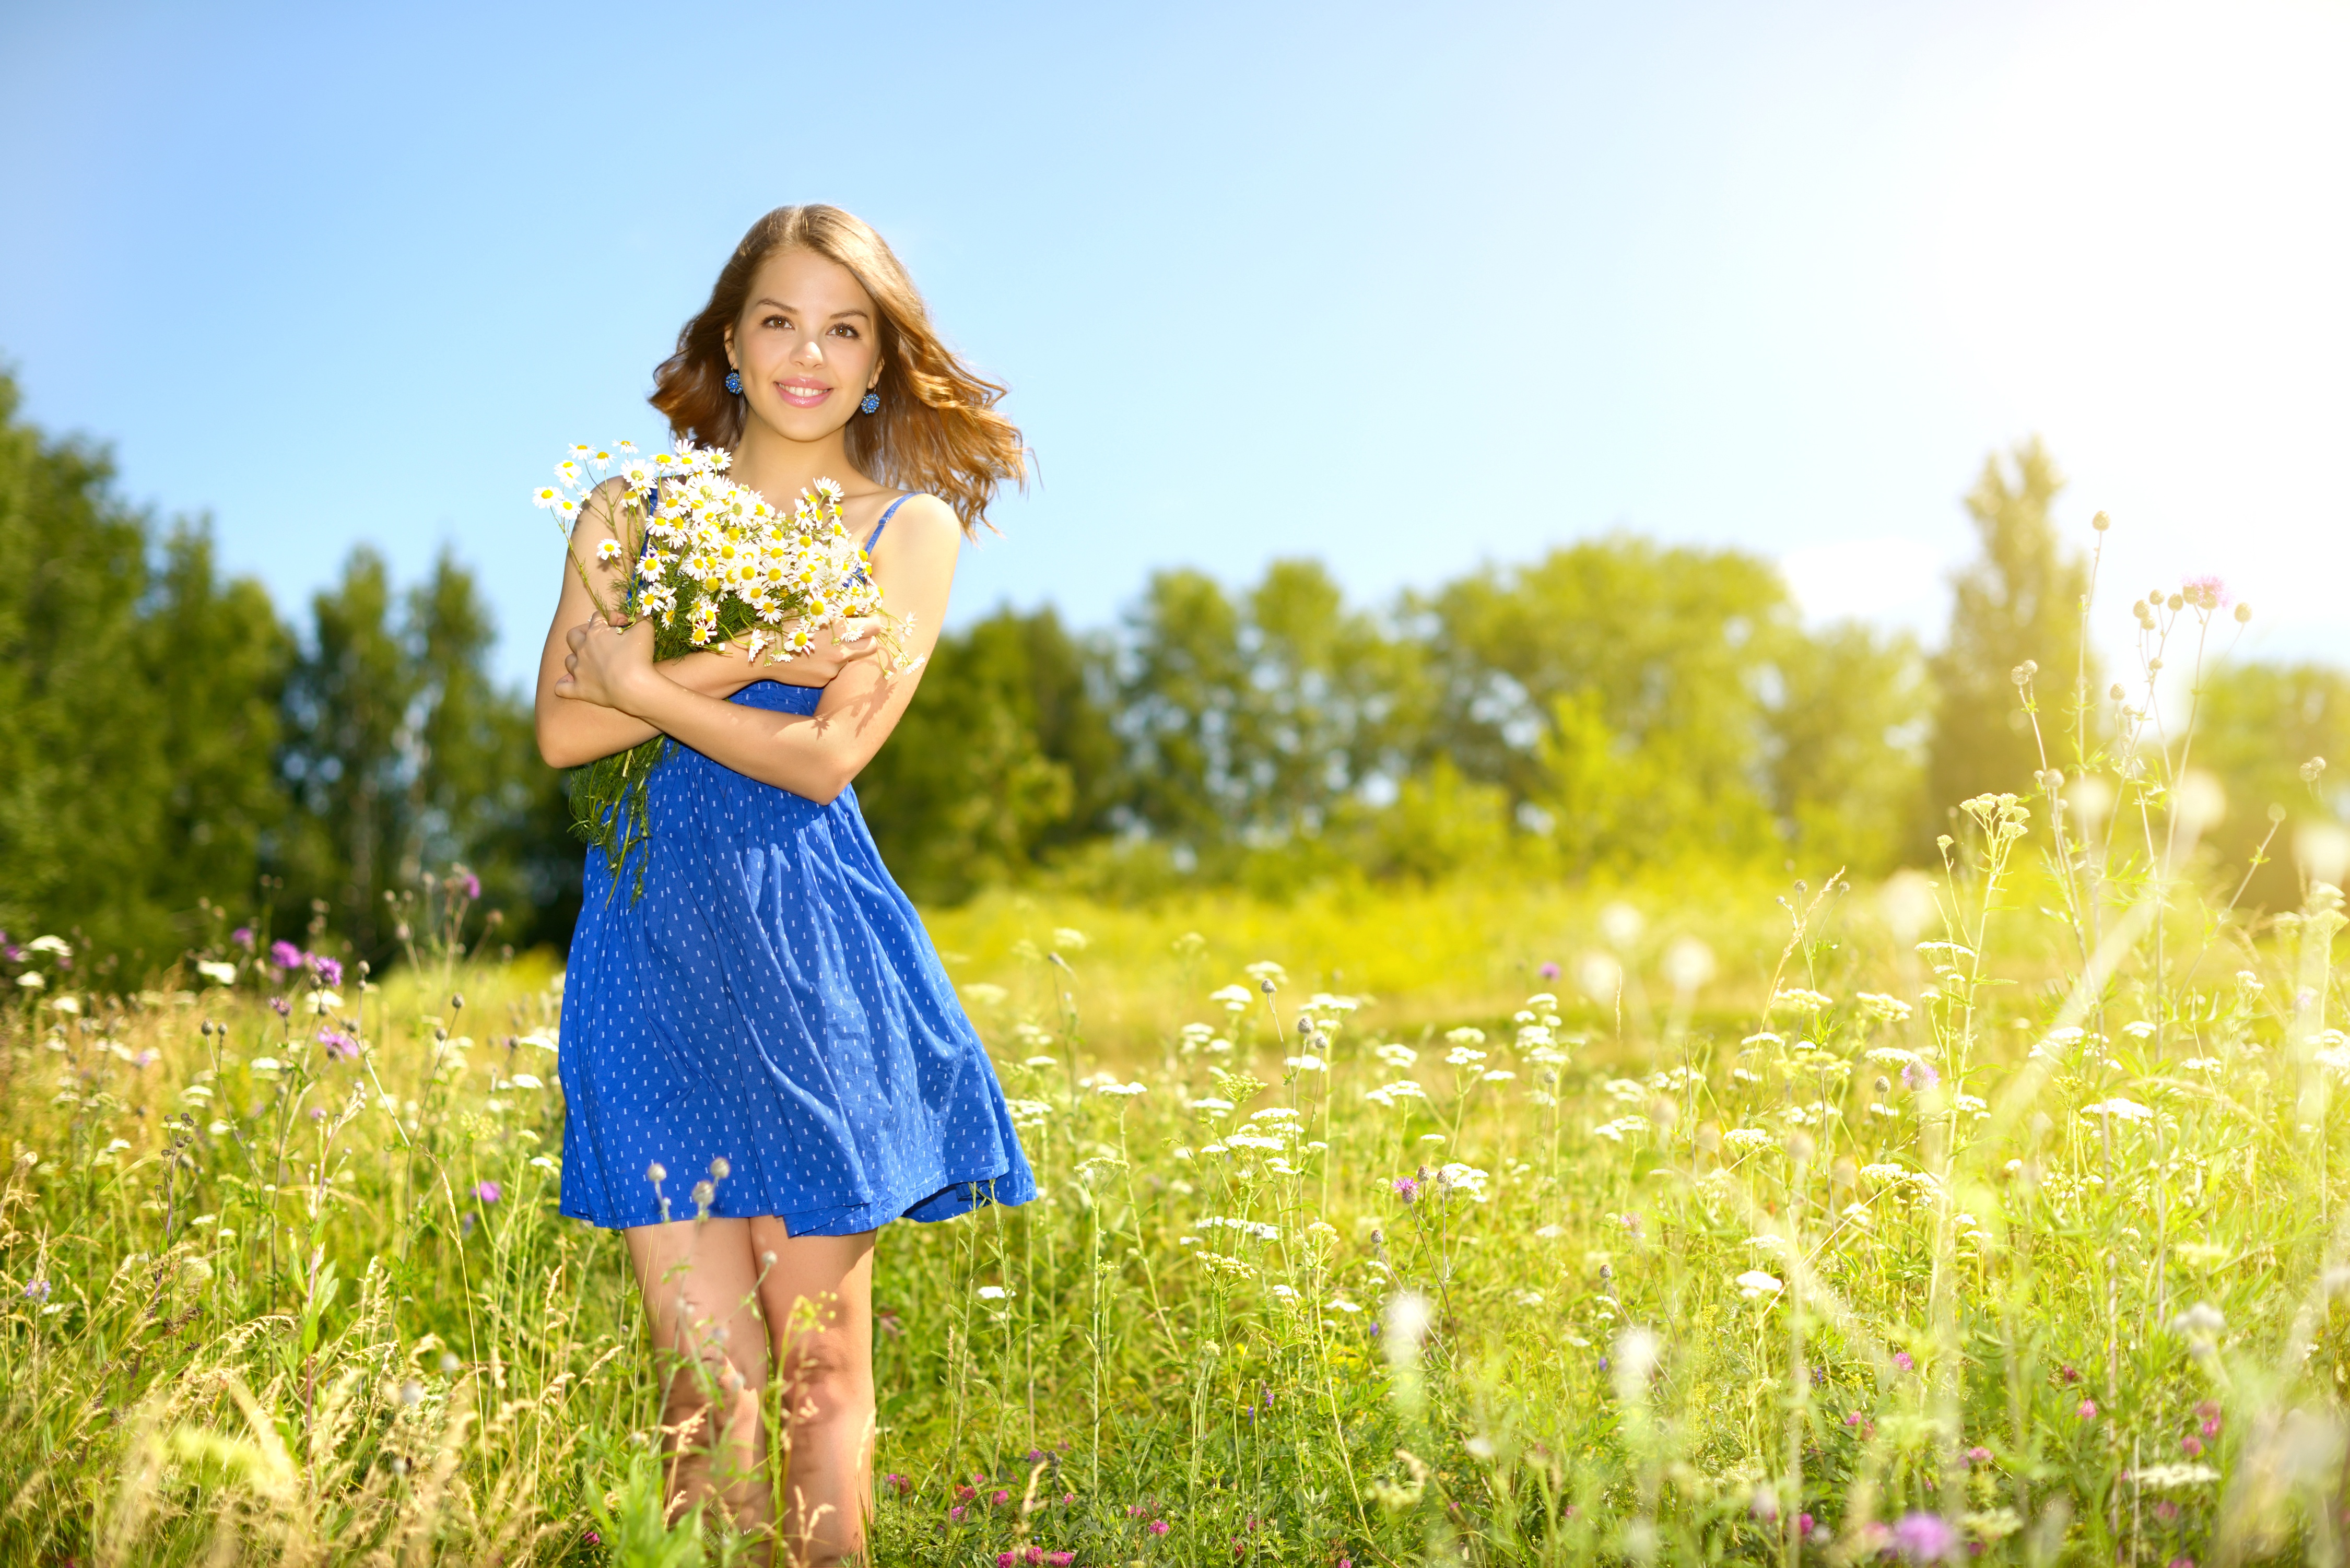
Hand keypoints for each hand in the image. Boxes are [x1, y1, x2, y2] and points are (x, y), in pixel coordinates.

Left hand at [556, 616, 659, 711]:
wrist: (633, 687)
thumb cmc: (638, 657)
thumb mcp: (645, 629)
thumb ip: (640, 618)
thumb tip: (639, 614)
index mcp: (596, 633)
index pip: (598, 617)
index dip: (611, 617)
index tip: (625, 624)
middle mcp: (583, 649)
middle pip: (573, 635)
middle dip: (583, 632)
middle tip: (597, 637)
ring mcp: (578, 670)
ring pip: (568, 660)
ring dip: (576, 658)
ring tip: (589, 661)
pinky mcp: (579, 689)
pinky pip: (562, 687)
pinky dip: (563, 685)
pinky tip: (569, 683)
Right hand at [761, 616, 883, 681]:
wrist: (759, 652)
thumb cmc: (782, 623)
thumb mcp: (808, 607)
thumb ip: (834, 607)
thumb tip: (854, 602)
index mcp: (840, 628)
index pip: (875, 627)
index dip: (872, 622)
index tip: (866, 619)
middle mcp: (841, 651)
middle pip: (872, 647)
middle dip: (866, 639)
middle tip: (854, 633)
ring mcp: (832, 668)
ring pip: (851, 660)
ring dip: (845, 652)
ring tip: (823, 644)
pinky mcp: (822, 680)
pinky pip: (833, 670)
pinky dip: (827, 663)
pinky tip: (810, 656)